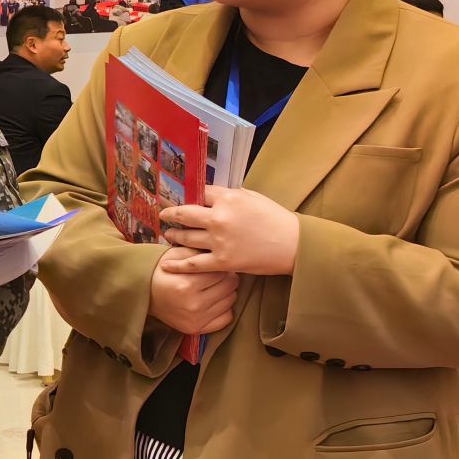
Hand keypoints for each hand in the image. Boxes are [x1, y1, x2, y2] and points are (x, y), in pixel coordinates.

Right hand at [145, 254, 239, 334]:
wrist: (143, 294)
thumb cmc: (161, 272)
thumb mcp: (175, 256)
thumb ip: (198, 253)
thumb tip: (222, 254)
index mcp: (187, 284)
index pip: (221, 272)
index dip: (219, 266)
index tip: (213, 265)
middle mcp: (193, 304)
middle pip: (229, 286)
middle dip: (225, 278)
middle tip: (215, 276)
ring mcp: (195, 319)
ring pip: (231, 300)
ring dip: (225, 292)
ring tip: (213, 288)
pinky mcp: (196, 328)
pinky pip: (226, 318)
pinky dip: (224, 309)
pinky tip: (213, 302)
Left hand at [159, 185, 298, 276]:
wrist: (295, 245)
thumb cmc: (276, 219)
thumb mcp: (252, 198)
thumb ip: (228, 196)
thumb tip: (208, 195)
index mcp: (228, 199)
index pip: (199, 194)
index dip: (189, 196)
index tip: (179, 198)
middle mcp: (219, 218)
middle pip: (184, 213)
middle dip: (171, 214)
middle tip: (163, 214)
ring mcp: (219, 241)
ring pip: (185, 237)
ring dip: (173, 235)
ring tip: (168, 234)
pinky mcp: (222, 261)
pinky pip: (193, 263)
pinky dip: (178, 264)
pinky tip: (167, 264)